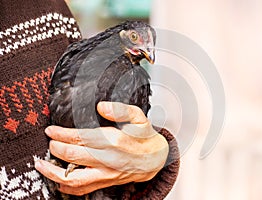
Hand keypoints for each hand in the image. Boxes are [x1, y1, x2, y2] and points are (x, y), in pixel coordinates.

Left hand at [35, 102, 168, 195]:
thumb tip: (101, 106)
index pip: (80, 138)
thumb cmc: (145, 138)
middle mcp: (108, 159)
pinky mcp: (106, 182)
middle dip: (55, 148)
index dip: (61, 134)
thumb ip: (121, 109)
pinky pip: (82, 190)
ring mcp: (106, 174)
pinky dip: (66, 187)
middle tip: (50, 141)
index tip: (51, 130)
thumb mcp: (139, 117)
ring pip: (74, 178)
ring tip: (42, 165)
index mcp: (114, 141)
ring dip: (53, 173)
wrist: (155, 159)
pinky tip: (58, 180)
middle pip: (72, 156)